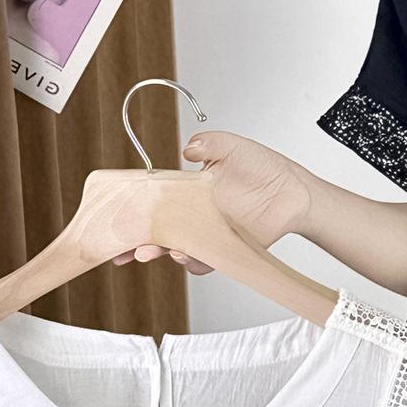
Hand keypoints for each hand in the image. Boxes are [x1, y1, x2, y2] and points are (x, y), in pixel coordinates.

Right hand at [111, 129, 310, 274]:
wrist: (292, 190)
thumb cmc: (262, 166)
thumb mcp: (232, 146)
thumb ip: (209, 143)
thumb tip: (187, 148)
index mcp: (185, 191)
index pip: (150, 204)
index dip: (131, 212)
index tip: (114, 218)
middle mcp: (191, 216)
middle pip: (155, 233)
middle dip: (135, 243)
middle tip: (126, 248)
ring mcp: (206, 234)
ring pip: (174, 250)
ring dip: (161, 253)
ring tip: (154, 250)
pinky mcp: (223, 250)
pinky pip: (202, 262)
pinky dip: (191, 261)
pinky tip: (183, 253)